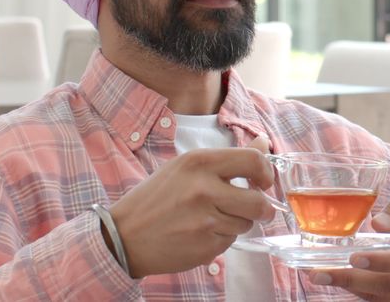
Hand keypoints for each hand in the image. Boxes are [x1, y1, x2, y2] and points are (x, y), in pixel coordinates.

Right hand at [107, 141, 276, 277]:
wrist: (123, 236)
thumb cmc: (156, 198)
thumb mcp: (187, 167)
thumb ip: (228, 158)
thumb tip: (264, 144)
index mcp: (198, 162)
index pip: (252, 161)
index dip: (266, 172)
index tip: (263, 181)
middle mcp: (203, 189)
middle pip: (258, 201)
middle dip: (263, 208)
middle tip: (257, 209)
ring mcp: (204, 220)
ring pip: (245, 223)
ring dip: (237, 223)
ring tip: (212, 219)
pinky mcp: (205, 246)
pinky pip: (230, 241)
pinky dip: (222, 238)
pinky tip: (201, 233)